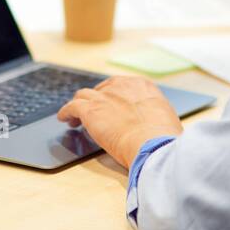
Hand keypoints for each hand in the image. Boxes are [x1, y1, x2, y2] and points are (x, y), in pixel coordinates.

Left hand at [57, 75, 183, 169]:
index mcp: (141, 85)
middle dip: (97, 100)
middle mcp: (121, 86)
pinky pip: (71, 107)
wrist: (152, 143)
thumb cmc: (163, 137)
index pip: (121, 86)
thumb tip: (151, 123)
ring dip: (79, 105)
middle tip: (94, 112)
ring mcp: (103, 97)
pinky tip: (64, 119)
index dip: (113, 97)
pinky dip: (66, 112)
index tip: (110, 105)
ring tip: (75, 115)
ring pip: (84, 95)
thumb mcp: (164, 117)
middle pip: (101, 89)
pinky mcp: (89, 110)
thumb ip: (153, 114)